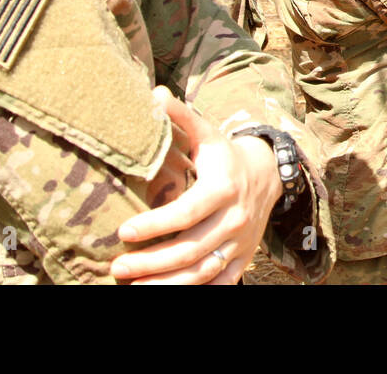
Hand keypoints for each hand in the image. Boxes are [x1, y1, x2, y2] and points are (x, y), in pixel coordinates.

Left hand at [111, 87, 281, 284]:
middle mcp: (234, 218)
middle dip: (152, 262)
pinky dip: (193, 291)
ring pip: (203, 272)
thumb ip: (180, 116)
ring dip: (166, 283)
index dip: (155, 224)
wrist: (268, 175)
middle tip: (117, 265)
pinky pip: (220, 283)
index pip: (187, 212)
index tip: (124, 230)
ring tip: (133, 285)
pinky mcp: (243, 259)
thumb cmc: (225, 155)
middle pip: (191, 249)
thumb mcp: (207, 133)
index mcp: (223, 188)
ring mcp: (240, 242)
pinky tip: (163, 290)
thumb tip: (154, 94)